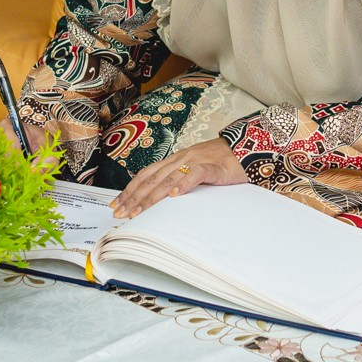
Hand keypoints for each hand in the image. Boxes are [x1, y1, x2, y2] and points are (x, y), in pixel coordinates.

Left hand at [112, 144, 247, 217]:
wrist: (244, 148)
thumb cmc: (220, 162)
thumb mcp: (194, 170)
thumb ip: (179, 180)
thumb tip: (162, 200)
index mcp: (175, 160)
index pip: (146, 174)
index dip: (130, 189)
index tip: (117, 204)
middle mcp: (181, 159)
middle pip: (151, 178)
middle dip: (134, 197)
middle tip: (121, 213)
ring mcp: (196, 161)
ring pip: (168, 178)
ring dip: (151, 196)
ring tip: (139, 210)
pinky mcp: (212, 167)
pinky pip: (195, 174)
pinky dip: (183, 184)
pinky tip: (174, 196)